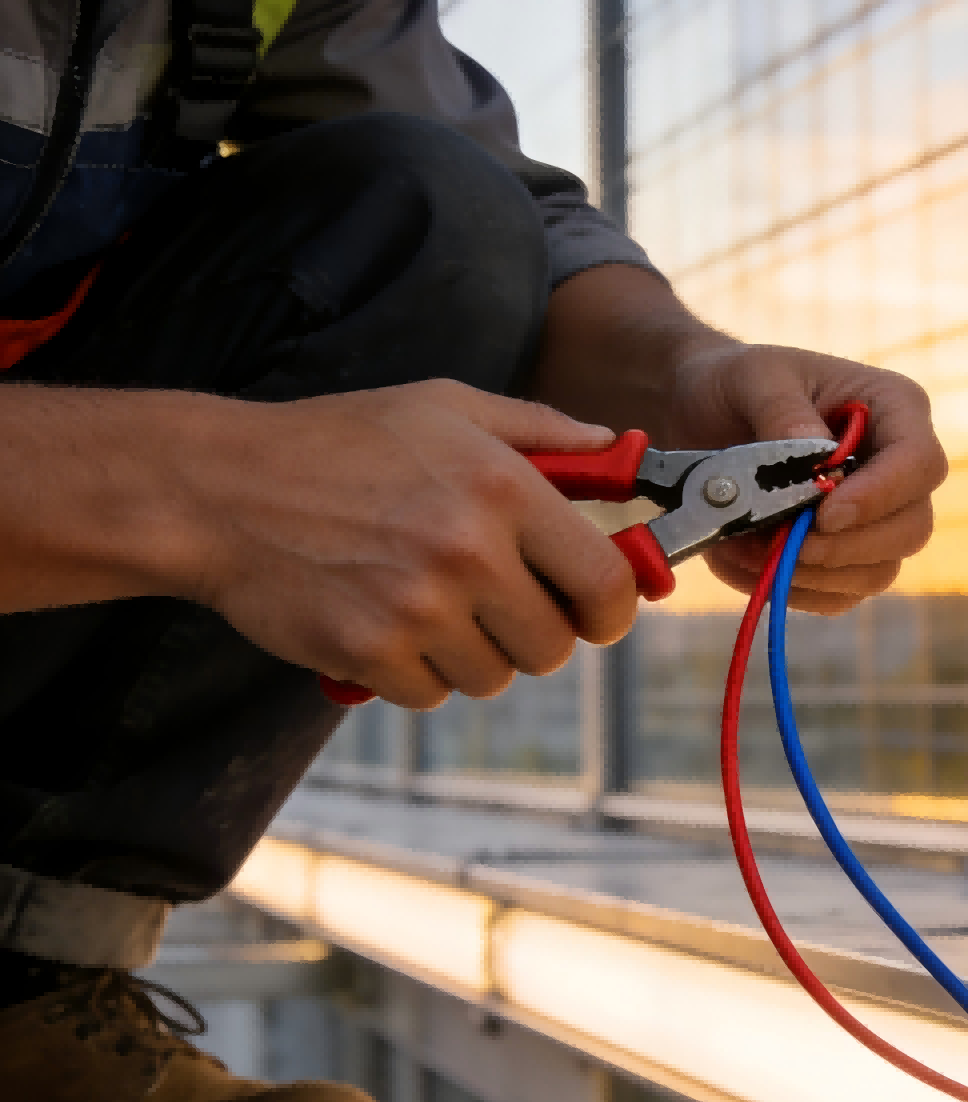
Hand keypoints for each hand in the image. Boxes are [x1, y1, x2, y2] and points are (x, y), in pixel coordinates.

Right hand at [174, 381, 638, 708]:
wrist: (218, 488)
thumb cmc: (337, 443)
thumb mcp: (443, 408)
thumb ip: (541, 431)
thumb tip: (616, 451)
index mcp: (503, 489)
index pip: (605, 583)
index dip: (611, 610)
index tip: (595, 612)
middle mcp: (468, 551)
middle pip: (552, 646)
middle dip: (530, 633)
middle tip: (490, 603)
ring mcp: (418, 608)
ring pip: (492, 676)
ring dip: (469, 653)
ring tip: (423, 602)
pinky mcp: (369, 652)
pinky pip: (429, 693)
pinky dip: (412, 671)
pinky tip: (381, 621)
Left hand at [664, 341, 945, 614]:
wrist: (703, 416)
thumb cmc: (738, 384)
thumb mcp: (752, 378)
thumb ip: (781, 410)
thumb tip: (813, 455)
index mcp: (895, 409)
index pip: (919, 462)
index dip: (880, 496)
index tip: (824, 515)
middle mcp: (899, 469)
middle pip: (912, 528)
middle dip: (846, 548)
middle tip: (785, 544)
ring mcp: (877, 519)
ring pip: (879, 571)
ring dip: (812, 574)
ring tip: (747, 549)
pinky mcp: (846, 558)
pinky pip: (839, 595)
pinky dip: (792, 589)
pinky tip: (747, 562)